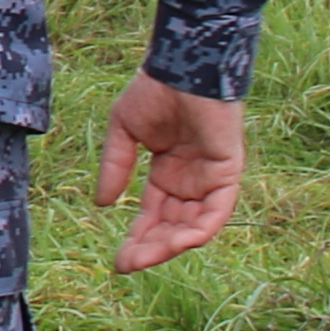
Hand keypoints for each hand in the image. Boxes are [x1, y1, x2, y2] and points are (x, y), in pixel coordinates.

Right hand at [94, 74, 245, 272]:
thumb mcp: (124, 132)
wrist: (181, 65)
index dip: (137, 238)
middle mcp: (190, 181)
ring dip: (169, 245)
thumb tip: (102, 204)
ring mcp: (210, 178)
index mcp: (167, 172)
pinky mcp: (227, 172)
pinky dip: (199, 230)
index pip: (153, 215)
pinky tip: (176, 242)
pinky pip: (217, 212)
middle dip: (149, 247)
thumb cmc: (154, 89)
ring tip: (142, 258)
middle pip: (172, 226)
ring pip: (193, 226)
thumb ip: (116, 167)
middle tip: (126, 265)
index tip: (117, 261)